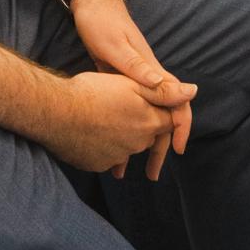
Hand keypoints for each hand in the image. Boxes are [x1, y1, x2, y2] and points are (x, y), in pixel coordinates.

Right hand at [44, 70, 184, 179]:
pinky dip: (103, 148)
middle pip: (148, 136)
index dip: (162, 112)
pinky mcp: (97, 164)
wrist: (56, 112)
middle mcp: (137, 144)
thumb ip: (164, 91)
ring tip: (104, 124)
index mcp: (148, 123)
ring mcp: (116, 157)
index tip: (154, 107)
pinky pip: (106, 158)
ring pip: (126, 147)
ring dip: (121, 138)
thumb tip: (193, 91)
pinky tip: (91, 136)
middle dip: (142, 126)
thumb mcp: (131, 84)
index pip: (168, 122)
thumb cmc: (93, 92)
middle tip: (124, 113)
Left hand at [70, 0, 195, 179]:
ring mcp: (133, 81)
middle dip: (160, 147)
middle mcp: (147, 78)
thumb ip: (146, 72)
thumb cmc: (103, 24)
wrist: (89, 4)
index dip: (181, 128)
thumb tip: (183, 89)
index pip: (177, 104)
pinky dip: (122, 131)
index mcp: (152, 72)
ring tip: (126, 170)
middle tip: (152, 174)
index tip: (177, 151)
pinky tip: (110, 146)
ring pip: (144, 118)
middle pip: (161, 118)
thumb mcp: (121, 50)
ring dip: (139, 145)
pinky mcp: (118, 81)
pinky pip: (127, 112)